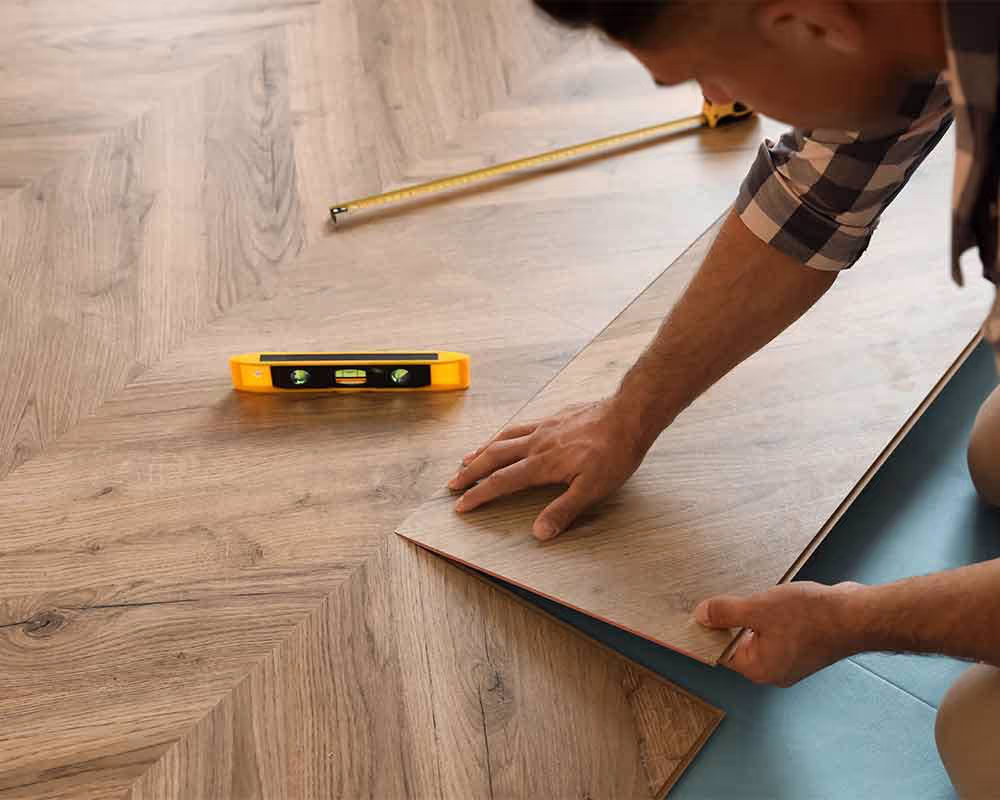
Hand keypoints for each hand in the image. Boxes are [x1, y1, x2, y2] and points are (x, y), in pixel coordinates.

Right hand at [447, 397, 649, 540]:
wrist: (628, 415)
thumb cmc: (614, 453)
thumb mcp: (593, 490)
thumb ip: (563, 510)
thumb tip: (538, 533)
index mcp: (542, 464)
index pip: (502, 481)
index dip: (479, 494)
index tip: (461, 504)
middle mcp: (537, 443)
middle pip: (494, 457)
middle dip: (471, 472)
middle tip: (453, 483)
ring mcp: (544, 427)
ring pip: (504, 438)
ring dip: (483, 451)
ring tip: (468, 459)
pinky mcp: (554, 418)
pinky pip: (519, 426)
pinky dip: (503, 435)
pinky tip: (505, 437)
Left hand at [694, 581, 865, 686]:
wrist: (858, 615)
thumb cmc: (812, 617)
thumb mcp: (759, 609)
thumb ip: (727, 613)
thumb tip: (701, 616)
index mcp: (759, 668)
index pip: (722, 652)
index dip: (709, 631)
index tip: (700, 612)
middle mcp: (774, 669)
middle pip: (739, 643)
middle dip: (732, 620)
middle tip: (725, 596)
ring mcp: (791, 659)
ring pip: (759, 634)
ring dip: (754, 615)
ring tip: (755, 596)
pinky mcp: (804, 645)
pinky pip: (777, 630)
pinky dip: (771, 615)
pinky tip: (774, 598)